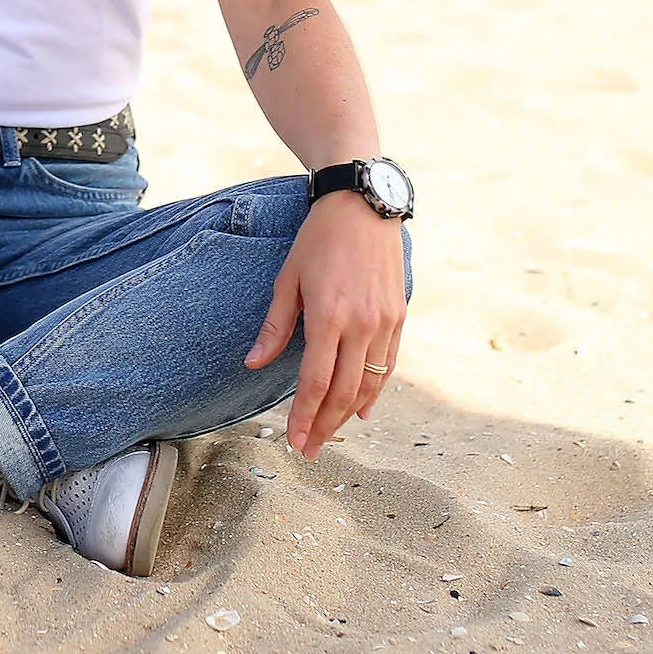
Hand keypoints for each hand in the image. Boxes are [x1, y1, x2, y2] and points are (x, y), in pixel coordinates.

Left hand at [244, 188, 406, 457]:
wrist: (364, 204)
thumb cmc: (318, 238)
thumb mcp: (288, 278)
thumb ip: (275, 325)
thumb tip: (253, 363)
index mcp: (329, 316)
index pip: (315, 382)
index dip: (305, 416)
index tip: (294, 441)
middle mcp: (362, 324)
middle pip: (344, 392)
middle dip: (325, 425)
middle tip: (310, 449)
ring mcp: (385, 321)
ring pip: (370, 383)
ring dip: (348, 413)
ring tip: (330, 434)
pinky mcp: (399, 316)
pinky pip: (388, 364)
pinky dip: (375, 390)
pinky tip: (361, 408)